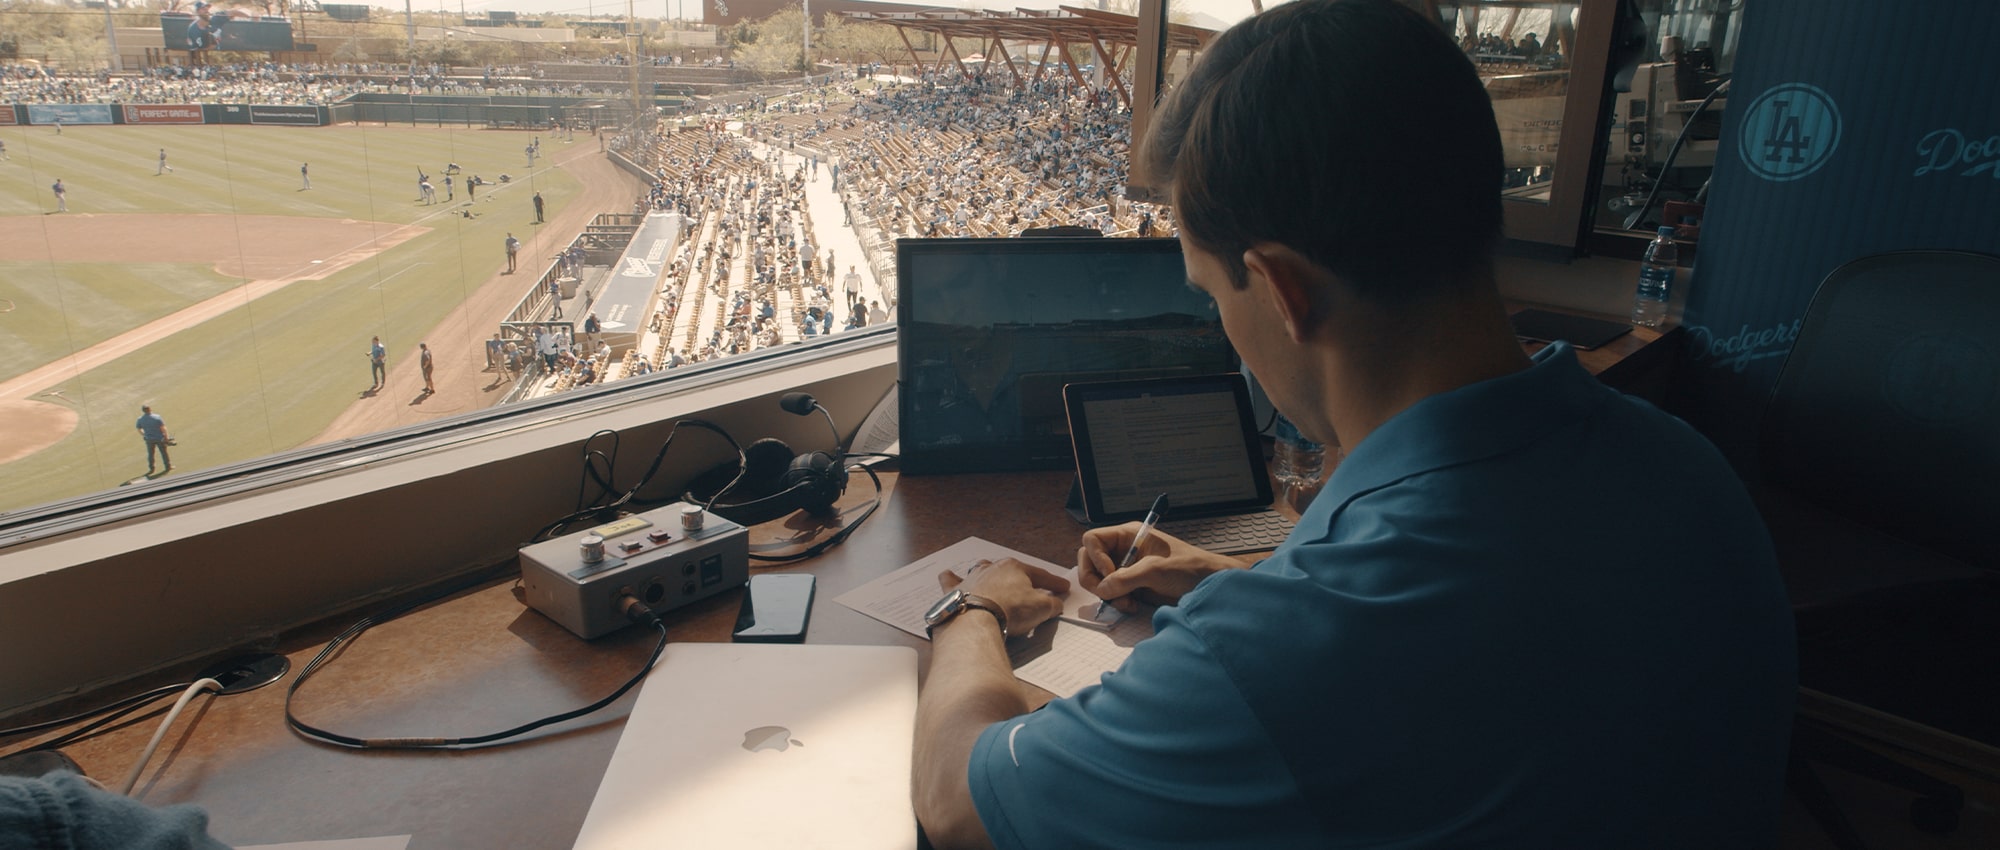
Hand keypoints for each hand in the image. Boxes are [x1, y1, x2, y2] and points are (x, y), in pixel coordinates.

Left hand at [938, 558, 1066, 636]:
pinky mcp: (954, 592)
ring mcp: (971, 578)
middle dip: (1021, 579)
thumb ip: (1051, 604)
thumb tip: (1055, 604)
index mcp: (1014, 567)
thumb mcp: (1041, 608)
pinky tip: (950, 576)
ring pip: (981, 571)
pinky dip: (951, 579)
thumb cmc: (1009, 610)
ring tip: (994, 582)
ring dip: (989, 576)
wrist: (976, 620)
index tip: (1062, 587)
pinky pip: (951, 581)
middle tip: (1030, 589)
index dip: (1054, 582)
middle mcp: (991, 568)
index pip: (1040, 574)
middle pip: (1010, 572)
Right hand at [1077, 525, 1248, 613]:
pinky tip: (1131, 606)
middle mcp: (1123, 550)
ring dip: (1107, 594)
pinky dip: (1116, 602)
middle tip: (1108, 594)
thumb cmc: (1189, 568)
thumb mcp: (1156, 570)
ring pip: (1098, 580)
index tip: (1110, 573)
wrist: (1208, 586)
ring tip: (1126, 603)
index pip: (1093, 539)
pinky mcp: (1131, 586)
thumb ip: (1126, 578)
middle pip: (1089, 561)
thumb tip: (1102, 589)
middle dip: (1096, 579)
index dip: (1095, 557)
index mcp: (1128, 535)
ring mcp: (1125, 569)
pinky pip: (1111, 593)